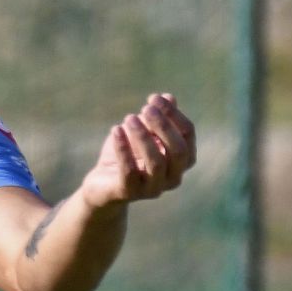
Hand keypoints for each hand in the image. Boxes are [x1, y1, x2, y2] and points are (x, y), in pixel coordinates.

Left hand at [79, 93, 195, 208]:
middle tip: (145, 108)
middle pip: (178, 150)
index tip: (154, 98)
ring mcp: (153, 188)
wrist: (104, 181)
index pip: (188, 134)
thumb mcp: (143, 131)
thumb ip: (157, 117)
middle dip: (163, 126)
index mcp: (182, 160)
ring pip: (156, 162)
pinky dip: (123, 148)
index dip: (173, 114)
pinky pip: (129, 171)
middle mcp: (173, 177)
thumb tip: (168, 97)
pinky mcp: (130, 193)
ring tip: (129, 118)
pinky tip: (116, 130)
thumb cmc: (129, 152)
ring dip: (143, 136)